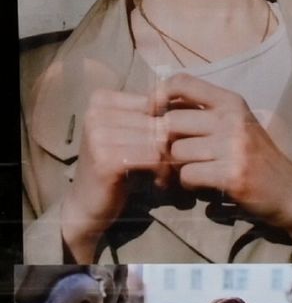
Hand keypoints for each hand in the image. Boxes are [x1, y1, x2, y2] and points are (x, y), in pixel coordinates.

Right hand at [58, 88, 172, 261]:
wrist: (87, 203)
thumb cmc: (115, 166)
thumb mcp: (131, 134)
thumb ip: (152, 116)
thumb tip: (194, 105)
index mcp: (101, 99)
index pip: (156, 101)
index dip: (171, 124)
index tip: (169, 144)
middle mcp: (96, 113)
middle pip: (159, 121)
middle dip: (173, 144)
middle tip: (174, 164)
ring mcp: (98, 135)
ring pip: (159, 139)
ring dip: (170, 160)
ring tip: (166, 174)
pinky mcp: (105, 159)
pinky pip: (153, 158)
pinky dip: (163, 172)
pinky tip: (159, 182)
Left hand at [158, 74, 291, 254]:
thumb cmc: (257, 159)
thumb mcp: (236, 126)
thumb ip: (203, 115)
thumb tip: (156, 111)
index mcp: (232, 102)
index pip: (181, 83)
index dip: (158, 96)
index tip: (154, 115)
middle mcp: (233, 119)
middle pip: (171, 122)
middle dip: (167, 143)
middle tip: (175, 157)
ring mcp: (234, 147)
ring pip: (176, 151)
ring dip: (177, 167)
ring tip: (193, 172)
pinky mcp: (232, 174)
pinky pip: (187, 175)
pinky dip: (188, 185)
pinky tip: (202, 186)